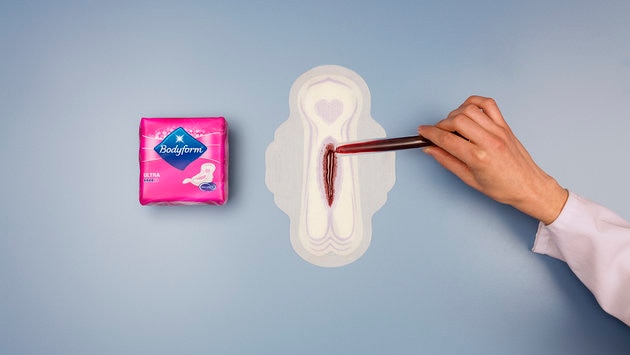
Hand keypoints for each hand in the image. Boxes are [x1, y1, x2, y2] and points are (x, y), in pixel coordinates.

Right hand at [418, 96, 567, 224]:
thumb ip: (447, 161)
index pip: (447, 139)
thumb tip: (430, 149)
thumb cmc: (502, 187)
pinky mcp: (505, 125)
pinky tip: (467, 111)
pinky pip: (488, 104)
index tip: (422, 131)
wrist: (529, 186)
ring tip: (452, 125)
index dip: (430, 133)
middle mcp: (489, 140)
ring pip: (469, 109)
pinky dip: (473, 103)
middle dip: (440, 124)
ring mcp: (498, 130)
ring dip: (454, 114)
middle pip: (456, 120)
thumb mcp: (469, 179)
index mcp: (478, 158)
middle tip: (437, 133)